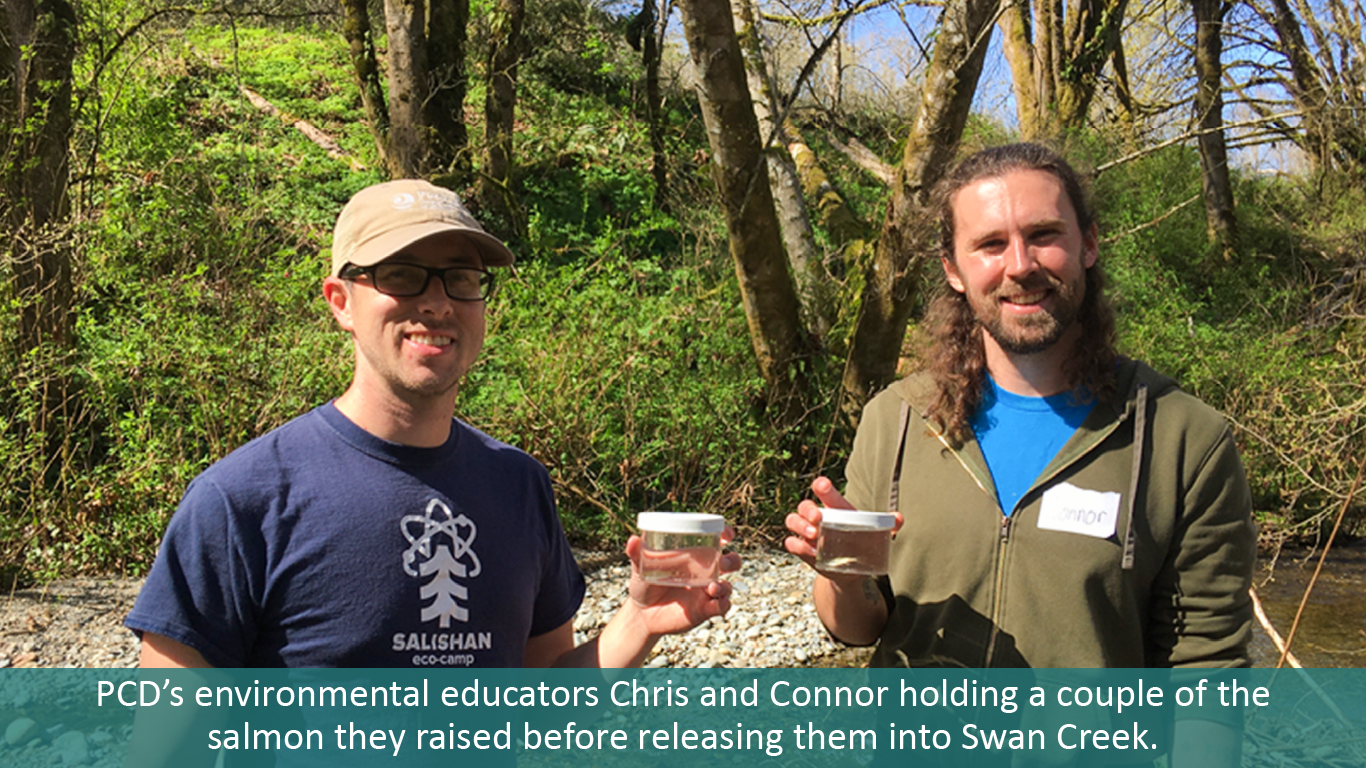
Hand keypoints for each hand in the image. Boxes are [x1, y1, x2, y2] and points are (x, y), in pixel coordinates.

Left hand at [623, 525, 741, 635]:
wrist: (641, 615)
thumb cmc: (644, 585)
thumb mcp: (639, 568)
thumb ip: (637, 554)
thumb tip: (633, 540)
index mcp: (694, 556)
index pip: (717, 541)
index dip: (726, 534)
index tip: (727, 533)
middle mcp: (705, 572)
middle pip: (731, 562)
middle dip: (733, 560)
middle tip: (723, 562)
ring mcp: (706, 592)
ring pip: (728, 586)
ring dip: (725, 585)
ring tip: (712, 587)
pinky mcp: (705, 610)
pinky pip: (722, 607)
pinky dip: (722, 604)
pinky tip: (715, 602)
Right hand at [784, 476, 901, 580]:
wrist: (850, 571)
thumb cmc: (860, 544)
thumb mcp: (875, 535)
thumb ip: (888, 525)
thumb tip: (899, 518)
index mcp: (835, 509)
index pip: (825, 492)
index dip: (822, 487)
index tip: (822, 485)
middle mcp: (817, 518)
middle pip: (804, 506)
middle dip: (808, 509)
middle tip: (818, 518)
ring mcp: (807, 533)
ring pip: (792, 520)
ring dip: (800, 525)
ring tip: (813, 534)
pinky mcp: (803, 550)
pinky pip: (791, 543)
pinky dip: (796, 545)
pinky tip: (808, 551)